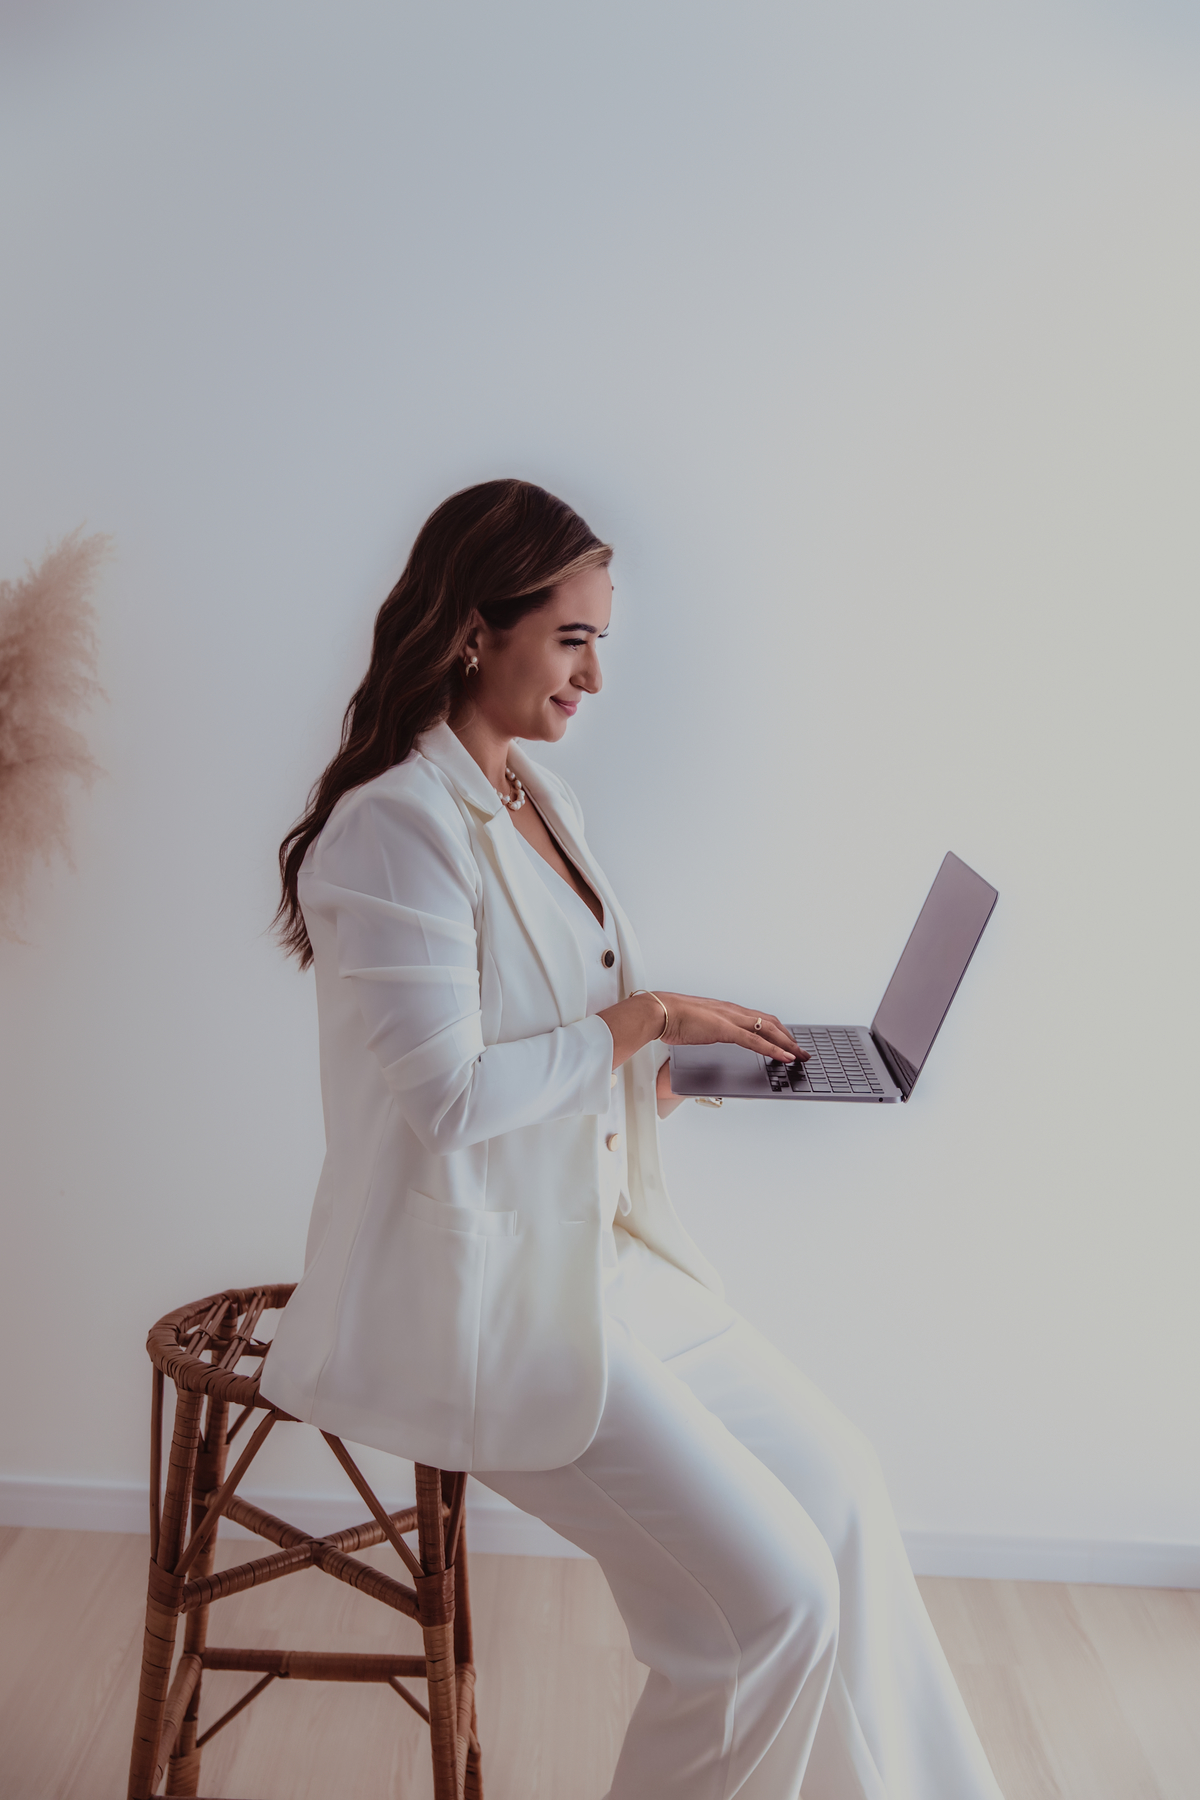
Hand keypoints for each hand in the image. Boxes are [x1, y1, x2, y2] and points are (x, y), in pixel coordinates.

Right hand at [655, 993, 805, 1063]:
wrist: (658, 1011)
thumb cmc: (671, 1017)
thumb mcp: (696, 1023)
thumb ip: (706, 1028)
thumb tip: (706, 1033)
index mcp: (726, 1010)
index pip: (759, 1018)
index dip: (777, 1030)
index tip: (787, 1040)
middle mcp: (732, 1011)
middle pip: (771, 1022)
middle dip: (789, 1037)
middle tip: (801, 1050)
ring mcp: (730, 1019)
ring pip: (768, 1030)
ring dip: (787, 1043)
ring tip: (800, 1055)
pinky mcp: (725, 1029)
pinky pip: (755, 1041)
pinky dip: (773, 1049)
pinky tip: (784, 1057)